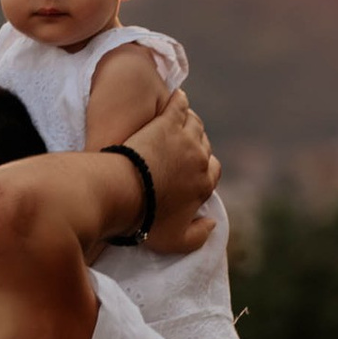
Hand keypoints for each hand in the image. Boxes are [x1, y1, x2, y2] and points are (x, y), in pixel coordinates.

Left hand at [132, 93, 219, 257]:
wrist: (124, 194)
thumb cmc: (146, 220)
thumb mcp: (176, 241)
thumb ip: (199, 235)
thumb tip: (212, 222)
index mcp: (204, 185)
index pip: (213, 173)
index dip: (203, 171)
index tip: (191, 171)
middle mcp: (200, 159)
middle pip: (205, 147)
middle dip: (197, 147)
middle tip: (183, 146)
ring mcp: (184, 139)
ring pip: (195, 124)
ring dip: (191, 122)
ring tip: (181, 121)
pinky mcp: (166, 123)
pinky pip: (178, 106)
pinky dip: (178, 100)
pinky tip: (176, 97)